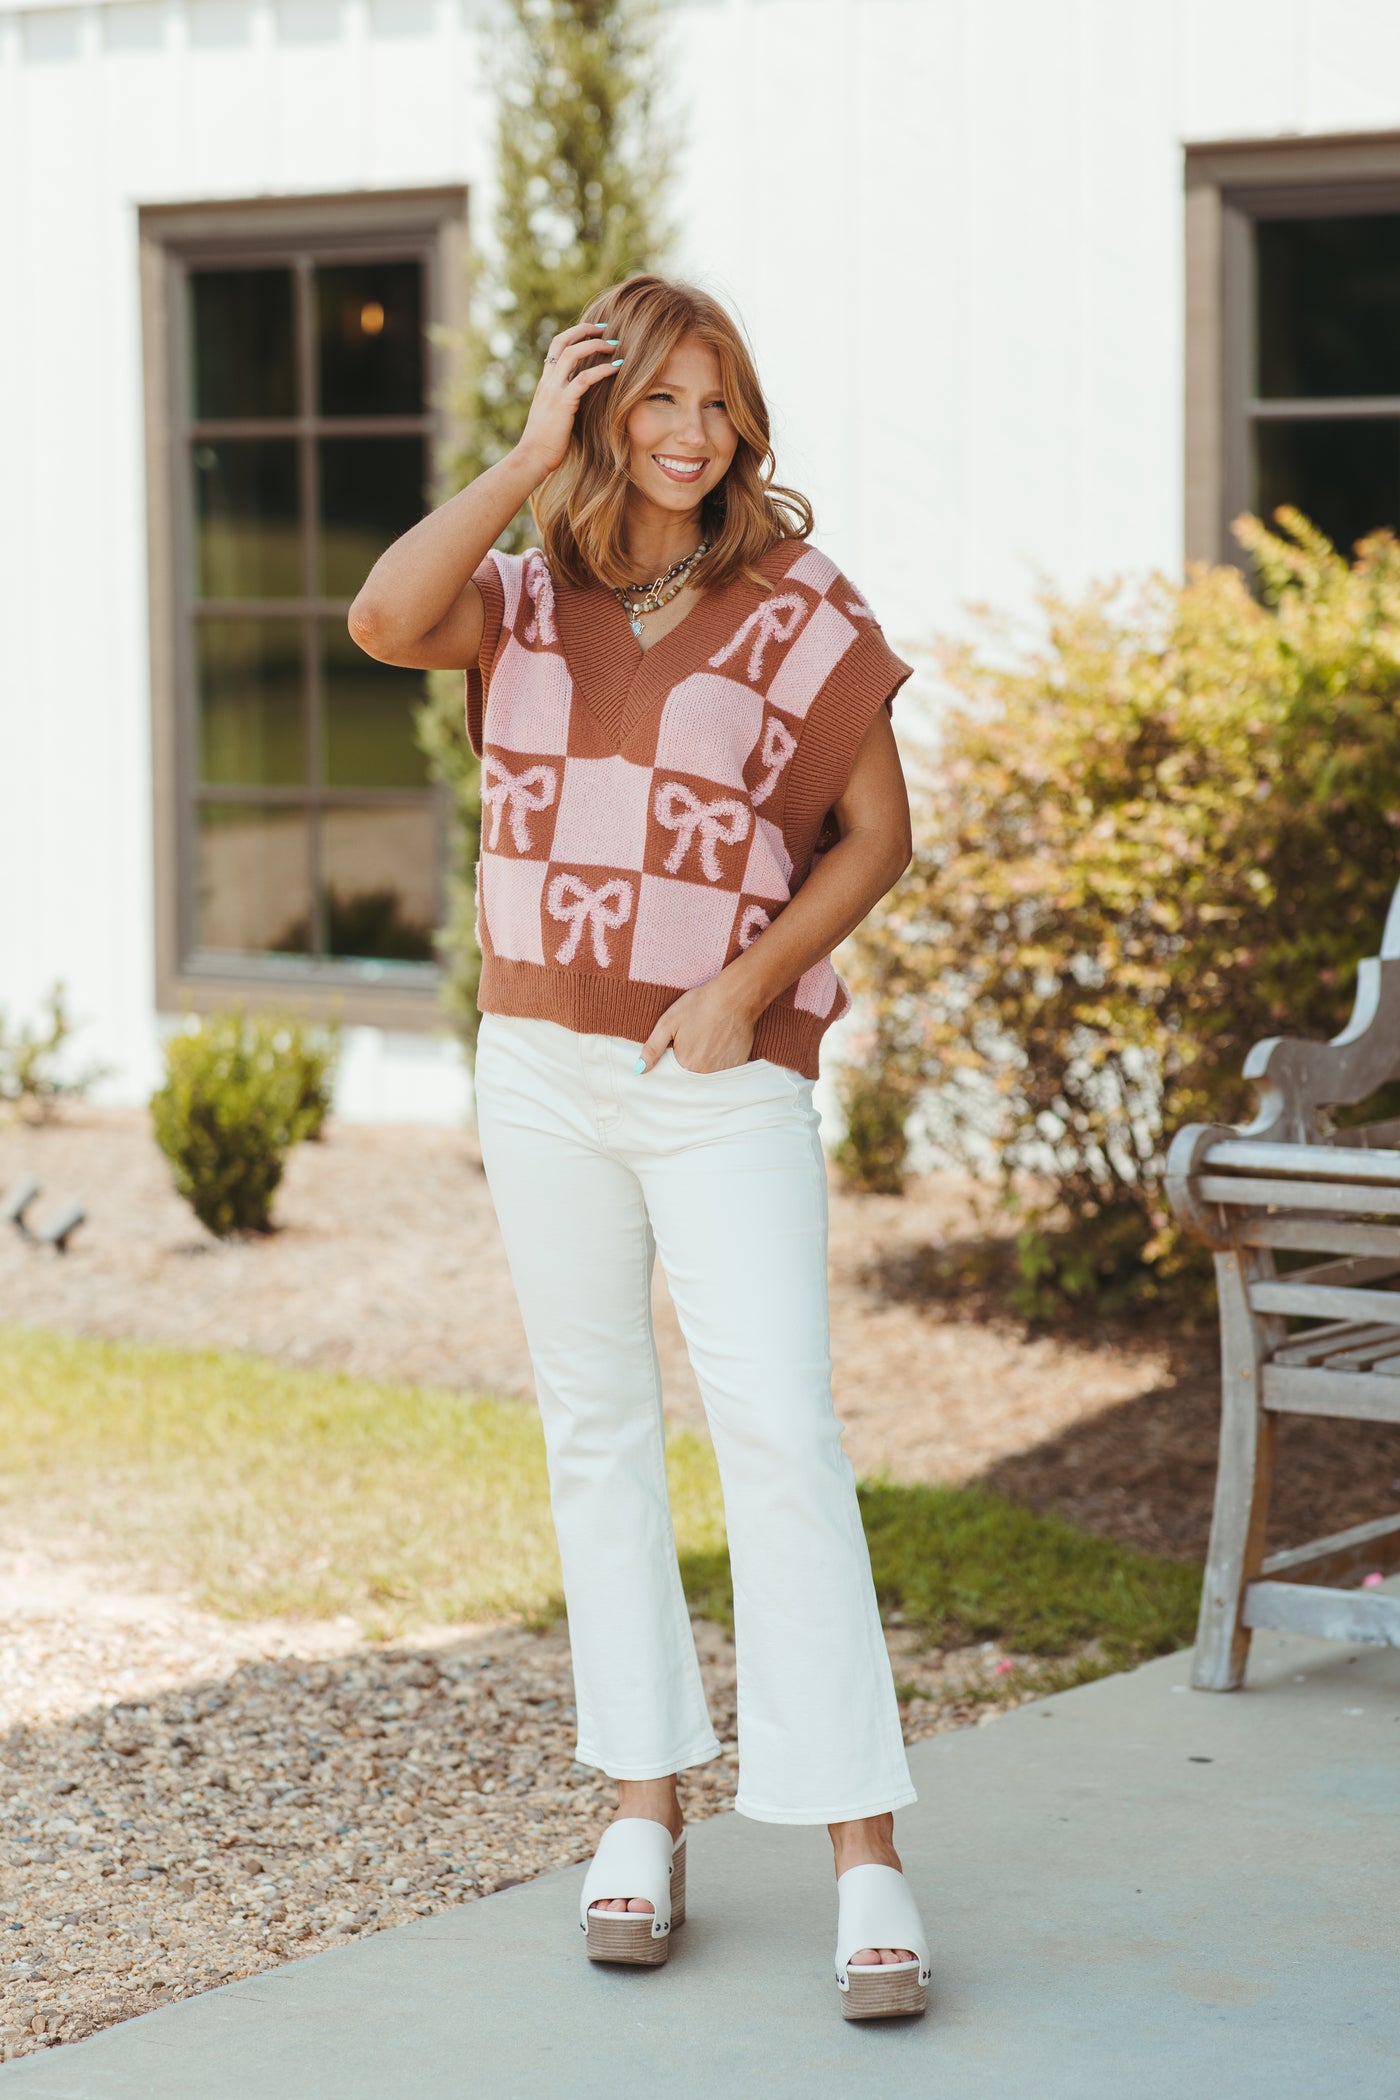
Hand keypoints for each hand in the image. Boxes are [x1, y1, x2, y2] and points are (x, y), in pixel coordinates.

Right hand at [515, 322, 622, 478]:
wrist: (532, 457)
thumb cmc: (545, 443)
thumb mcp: (553, 415)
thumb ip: (563, 401)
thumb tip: (580, 400)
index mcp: (545, 383)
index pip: (556, 347)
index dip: (575, 334)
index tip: (594, 332)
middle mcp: (548, 382)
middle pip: (562, 342)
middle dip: (585, 331)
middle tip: (606, 329)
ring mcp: (554, 391)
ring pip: (572, 355)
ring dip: (595, 346)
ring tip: (615, 346)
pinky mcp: (563, 404)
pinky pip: (584, 379)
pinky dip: (601, 370)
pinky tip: (617, 368)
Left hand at [636, 980, 756, 1075]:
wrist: (735, 996)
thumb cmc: (700, 1005)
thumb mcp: (668, 1022)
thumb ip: (652, 1049)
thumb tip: (639, 1070)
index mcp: (685, 1064)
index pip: (672, 1073)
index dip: (673, 1059)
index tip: (678, 1044)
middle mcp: (705, 1073)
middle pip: (690, 1073)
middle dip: (688, 1060)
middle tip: (695, 1036)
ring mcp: (724, 1070)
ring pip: (708, 1072)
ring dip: (705, 1061)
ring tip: (708, 1037)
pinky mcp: (739, 1064)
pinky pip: (724, 1068)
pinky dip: (720, 1058)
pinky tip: (720, 1041)